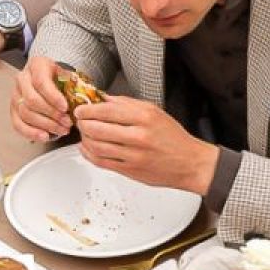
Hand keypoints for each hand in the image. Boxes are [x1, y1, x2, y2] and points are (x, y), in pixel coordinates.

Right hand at [10, 54, 74, 141]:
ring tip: (62, 130)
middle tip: (67, 122)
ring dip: (45, 125)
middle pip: (32, 99)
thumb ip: (74, 86)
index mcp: (36, 65)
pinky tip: (44, 136)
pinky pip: (18, 124)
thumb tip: (82, 103)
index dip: (53, 97)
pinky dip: (31, 132)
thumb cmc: (60, 78)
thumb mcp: (68, 75)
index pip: (41, 82)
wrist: (49, 78)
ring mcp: (15, 95)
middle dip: (51, 114)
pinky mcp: (13, 110)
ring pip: (25, 113)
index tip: (66, 108)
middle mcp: (22, 79)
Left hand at [75, 95, 217, 194]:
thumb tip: (102, 99)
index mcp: (144, 117)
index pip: (106, 110)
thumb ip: (126, 104)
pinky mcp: (129, 170)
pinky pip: (101, 162)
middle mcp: (138, 136)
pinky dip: (88, 154)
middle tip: (80, 120)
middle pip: (97, 128)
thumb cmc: (173, 138)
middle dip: (83, 123)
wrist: (190, 163)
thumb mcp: (154, 112)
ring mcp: (133, 155)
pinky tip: (87, 148)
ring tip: (84, 133)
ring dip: (84, 138)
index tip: (80, 108)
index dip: (88, 109)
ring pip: (96, 145)